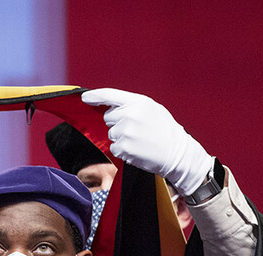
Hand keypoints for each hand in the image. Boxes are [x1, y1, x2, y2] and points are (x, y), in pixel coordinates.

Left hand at [81, 88, 212, 195]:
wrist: (177, 154)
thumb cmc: (165, 131)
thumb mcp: (153, 109)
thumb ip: (132, 105)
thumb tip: (110, 106)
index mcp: (139, 102)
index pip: (110, 94)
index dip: (95, 96)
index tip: (85, 98)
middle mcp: (130, 114)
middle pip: (108, 117)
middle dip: (117, 122)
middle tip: (136, 129)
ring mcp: (125, 131)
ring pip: (110, 133)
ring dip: (121, 138)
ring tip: (139, 140)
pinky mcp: (123, 147)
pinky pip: (113, 147)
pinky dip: (122, 150)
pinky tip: (137, 149)